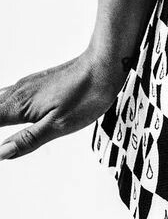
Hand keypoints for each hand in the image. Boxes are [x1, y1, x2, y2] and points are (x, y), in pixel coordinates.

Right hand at [0, 49, 126, 160]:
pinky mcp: (36, 82)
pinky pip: (7, 94)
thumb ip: (27, 140)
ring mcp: (26, 85)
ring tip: (0, 126)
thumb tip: (0, 154)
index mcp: (19, 106)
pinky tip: (3, 110)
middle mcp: (17, 93)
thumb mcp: (60, 125)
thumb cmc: (87, 95)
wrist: (106, 64)